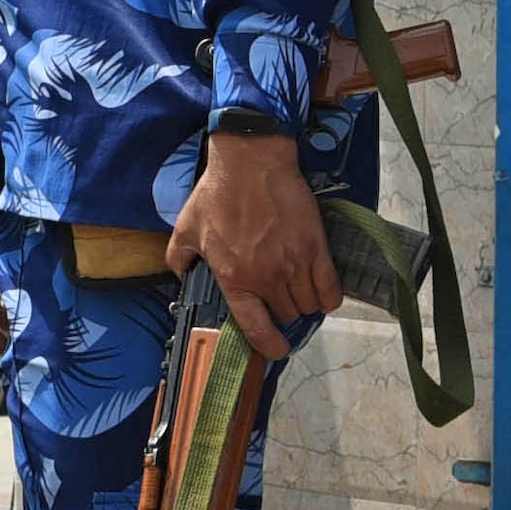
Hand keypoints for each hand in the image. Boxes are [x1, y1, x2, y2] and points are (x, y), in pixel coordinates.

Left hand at [171, 129, 340, 361]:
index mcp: (235, 278)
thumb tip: (181, 276)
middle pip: (286, 314)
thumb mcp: (185, 228)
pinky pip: (331, 288)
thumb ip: (179, 258)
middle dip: (284, 313)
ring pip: (309, 305)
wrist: (252, 160)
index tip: (275, 349)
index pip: (255, 327)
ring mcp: (294, 263)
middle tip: (281, 301)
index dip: (268, 345)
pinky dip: (329, 296)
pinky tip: (322, 292)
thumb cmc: (217, 192)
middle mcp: (266, 276)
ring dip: (305, 304)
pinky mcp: (316, 247)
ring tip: (300, 293)